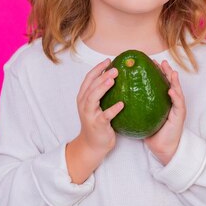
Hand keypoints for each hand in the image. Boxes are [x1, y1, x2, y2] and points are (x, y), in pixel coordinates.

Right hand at [66, 59, 123, 182]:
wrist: (92, 145)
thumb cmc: (97, 122)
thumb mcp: (96, 106)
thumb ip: (102, 93)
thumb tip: (117, 77)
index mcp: (83, 97)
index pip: (88, 79)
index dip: (97, 69)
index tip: (108, 60)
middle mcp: (84, 104)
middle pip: (91, 86)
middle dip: (102, 75)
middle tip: (115, 68)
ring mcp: (89, 114)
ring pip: (93, 98)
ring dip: (102, 87)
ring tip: (113, 80)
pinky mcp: (97, 125)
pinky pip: (105, 116)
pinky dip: (113, 109)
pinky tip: (122, 104)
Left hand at [144, 59, 186, 164]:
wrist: (162, 146)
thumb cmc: (152, 131)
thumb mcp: (142, 114)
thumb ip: (136, 103)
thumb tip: (119, 93)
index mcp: (162, 100)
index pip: (160, 83)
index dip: (156, 72)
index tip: (149, 62)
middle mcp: (171, 101)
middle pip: (170, 83)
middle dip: (167, 71)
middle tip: (161, 62)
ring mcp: (177, 107)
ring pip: (177, 90)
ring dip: (174, 80)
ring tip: (170, 71)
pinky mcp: (180, 115)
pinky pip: (178, 104)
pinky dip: (175, 95)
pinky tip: (170, 89)